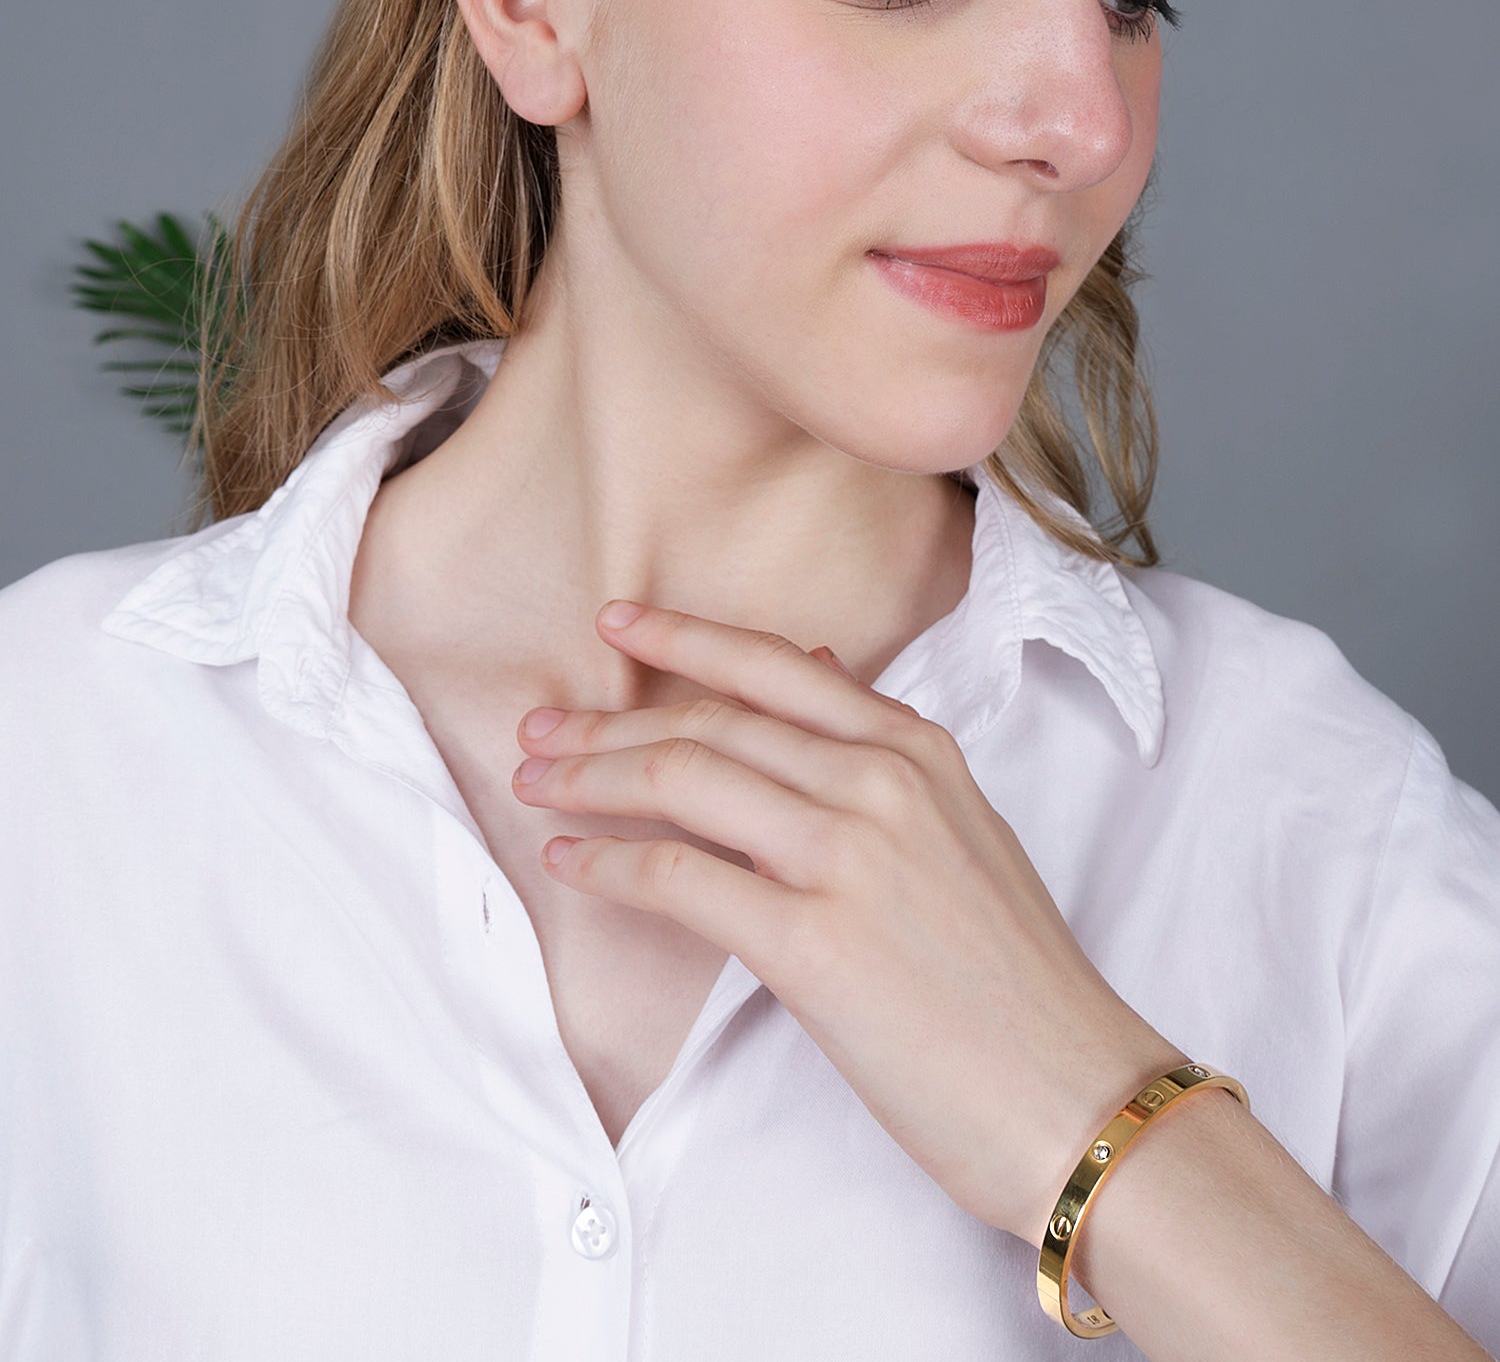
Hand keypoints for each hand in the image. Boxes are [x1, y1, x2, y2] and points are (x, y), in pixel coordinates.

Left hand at [510, 598, 1187, 1246]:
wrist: (1073, 1092)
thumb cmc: (1016, 978)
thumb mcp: (964, 831)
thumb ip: (885, 752)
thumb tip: (815, 668)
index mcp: (920, 749)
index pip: (777, 666)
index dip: (686, 638)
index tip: (619, 621)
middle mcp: (882, 782)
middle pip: (714, 722)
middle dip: (612, 720)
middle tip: (541, 726)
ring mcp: (848, 856)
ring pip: (685, 780)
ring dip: (594, 777)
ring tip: (539, 783)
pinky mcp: (814, 942)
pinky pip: (682, 879)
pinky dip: (612, 864)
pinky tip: (572, 863)